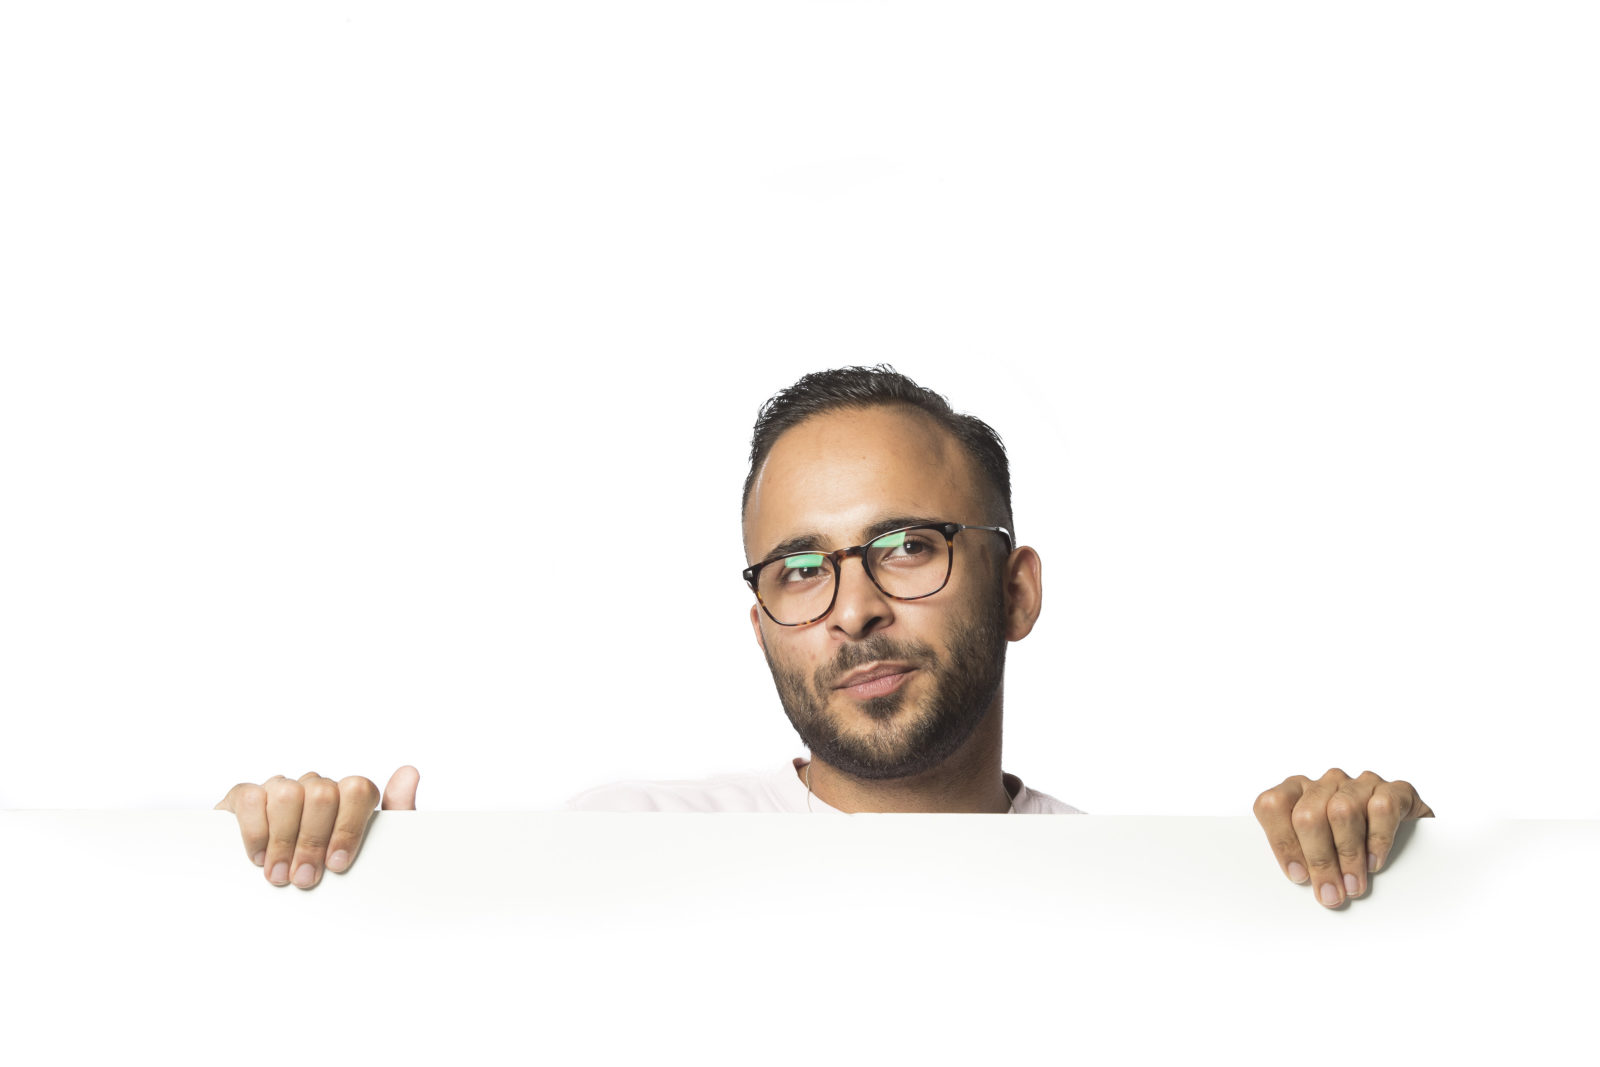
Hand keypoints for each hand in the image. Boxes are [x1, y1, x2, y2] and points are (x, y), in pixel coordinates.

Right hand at [214, 765, 418, 888]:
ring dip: (283, 841)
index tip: (337, 865)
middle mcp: (317, 786)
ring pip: (288, 794)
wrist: (280, 891)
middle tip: (304, 879)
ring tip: (280, 875)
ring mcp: (282, 788)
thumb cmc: (333, 870)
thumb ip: (397, 814)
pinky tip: (258, 858)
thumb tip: (409, 773)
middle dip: (312, 843)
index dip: (348, 828)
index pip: (358, 790)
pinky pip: (251, 797)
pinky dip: (255, 831)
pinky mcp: (245, 796)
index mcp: (349, 796)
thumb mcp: (372, 852)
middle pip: (322, 794)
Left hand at [1253, 768, 1433, 908]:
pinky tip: (1375, 863)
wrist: (1409, 834)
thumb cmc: (1349, 842)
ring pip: (1343, 811)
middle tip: (1330, 892)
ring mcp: (1361, 784)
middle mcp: (1327, 783)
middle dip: (1319, 860)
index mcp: (1297, 791)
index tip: (1298, 876)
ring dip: (1347, 856)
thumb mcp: (1319, 848)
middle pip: (1308, 815)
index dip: (1282, 842)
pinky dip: (1377, 840)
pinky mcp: (1396, 790)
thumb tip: (1304, 884)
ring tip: (1353, 886)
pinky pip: (1382, 808)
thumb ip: (1304, 857)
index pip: (1272, 804)